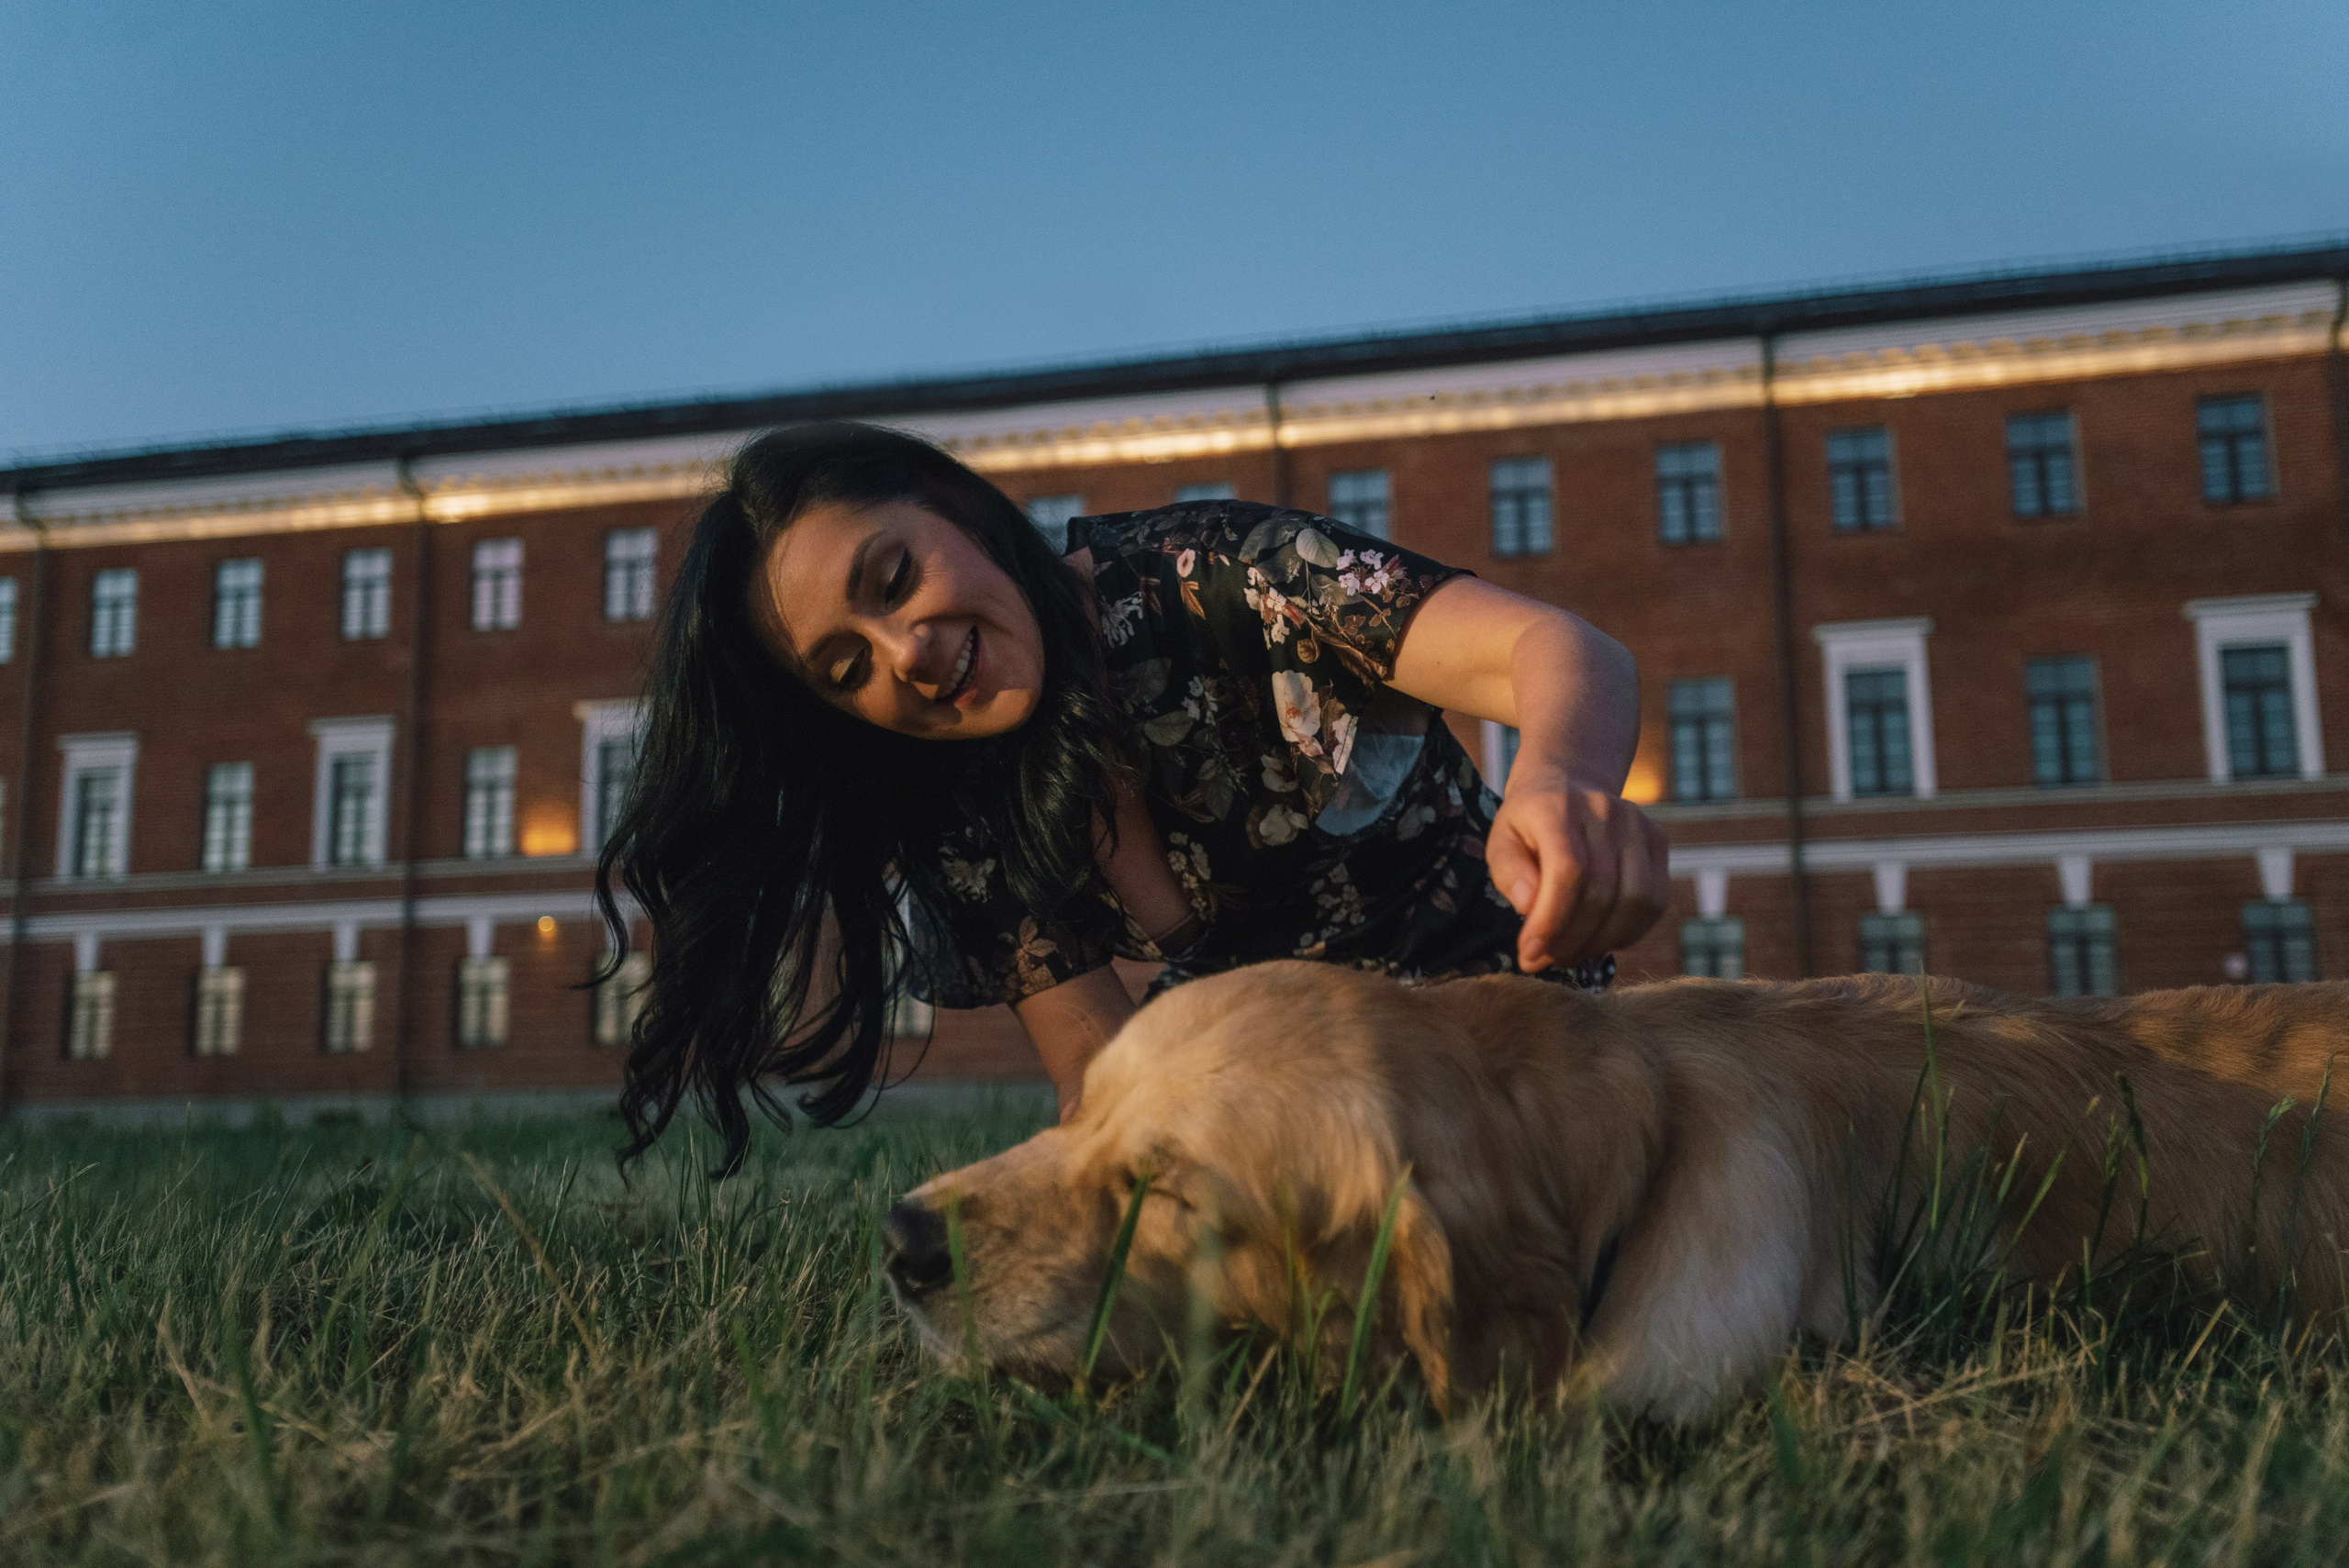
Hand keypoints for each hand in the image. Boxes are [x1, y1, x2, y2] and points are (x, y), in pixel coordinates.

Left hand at [1486, 769, 1669, 972]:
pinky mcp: (1659, 840)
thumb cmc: (1529, 825)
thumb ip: (1510, 873)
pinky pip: (1655, 901)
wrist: (1568, 785)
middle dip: (1571, 939)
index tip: (1529, 953)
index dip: (1551, 920)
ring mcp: (1638, 823)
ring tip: (1571, 953)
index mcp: (1557, 808)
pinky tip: (1599, 938)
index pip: (1568, 871)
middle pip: (1602, 892)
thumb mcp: (1501, 842)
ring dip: (1602, 942)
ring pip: (1636, 901)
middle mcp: (1605, 811)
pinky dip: (1629, 932)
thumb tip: (1529, 906)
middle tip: (1546, 959)